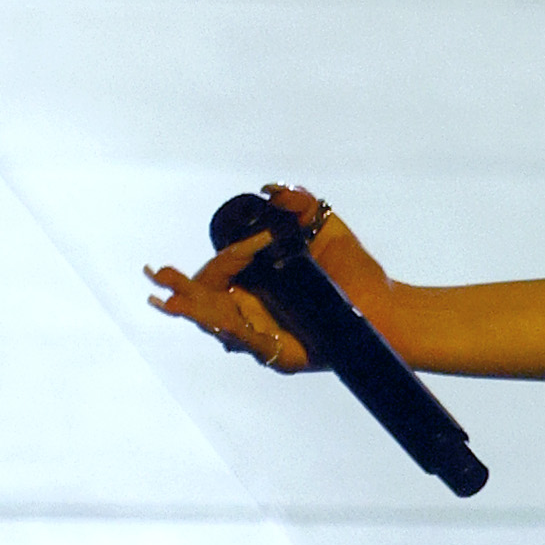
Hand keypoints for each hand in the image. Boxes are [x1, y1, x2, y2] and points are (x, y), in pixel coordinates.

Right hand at [144, 184, 390, 373]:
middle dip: (180, 298)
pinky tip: (226, 329)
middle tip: (157, 290)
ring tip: (177, 307)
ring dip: (202, 317)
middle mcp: (255, 308)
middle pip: (208, 305)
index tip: (162, 270)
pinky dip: (242, 337)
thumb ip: (299, 206)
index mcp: (255, 282)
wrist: (387, 305)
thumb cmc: (355, 270)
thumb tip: (271, 189)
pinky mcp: (286, 356)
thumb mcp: (327, 229)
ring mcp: (268, 333)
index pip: (213, 276)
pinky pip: (260, 348)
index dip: (187, 275)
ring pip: (225, 328)